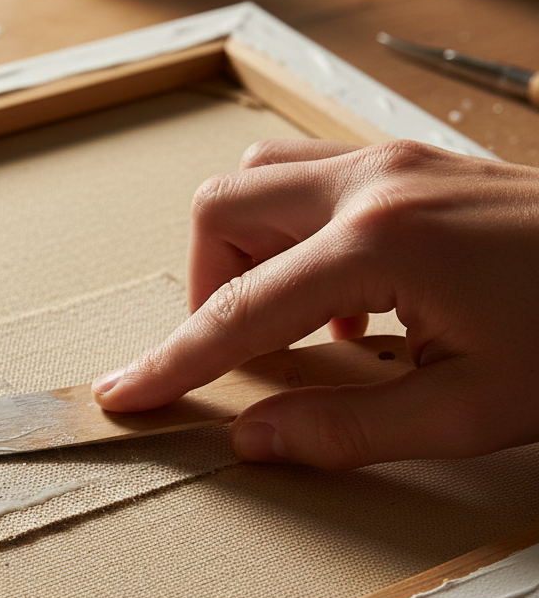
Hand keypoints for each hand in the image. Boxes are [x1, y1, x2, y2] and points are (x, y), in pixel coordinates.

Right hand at [91, 140, 538, 468]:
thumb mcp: (472, 411)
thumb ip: (346, 429)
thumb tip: (254, 436)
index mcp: (381, 245)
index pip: (238, 311)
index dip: (173, 361)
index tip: (126, 393)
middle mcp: (375, 183)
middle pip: (224, 209)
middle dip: (206, 286)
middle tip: (238, 353)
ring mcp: (396, 160)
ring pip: (261, 180)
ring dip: (246, 251)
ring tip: (289, 322)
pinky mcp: (414, 162)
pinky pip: (312, 180)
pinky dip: (296, 239)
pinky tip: (345, 303)